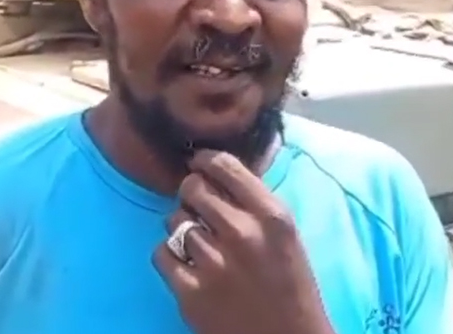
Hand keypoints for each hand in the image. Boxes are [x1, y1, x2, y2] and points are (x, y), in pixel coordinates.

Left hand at [152, 150, 334, 333]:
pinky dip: (169, 256)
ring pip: (174, 220)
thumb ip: (255, 204)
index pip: (225, 166)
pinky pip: (161, 253)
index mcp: (272, 216)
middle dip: (191, 194)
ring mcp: (213, 263)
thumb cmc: (291, 288)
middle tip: (197, 207)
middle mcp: (242, 233)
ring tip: (198, 243)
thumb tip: (216, 175)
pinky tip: (185, 264)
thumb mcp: (286, 236)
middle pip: (193, 188)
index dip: (205, 160)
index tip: (198, 163)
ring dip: (182, 227)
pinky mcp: (190, 293)